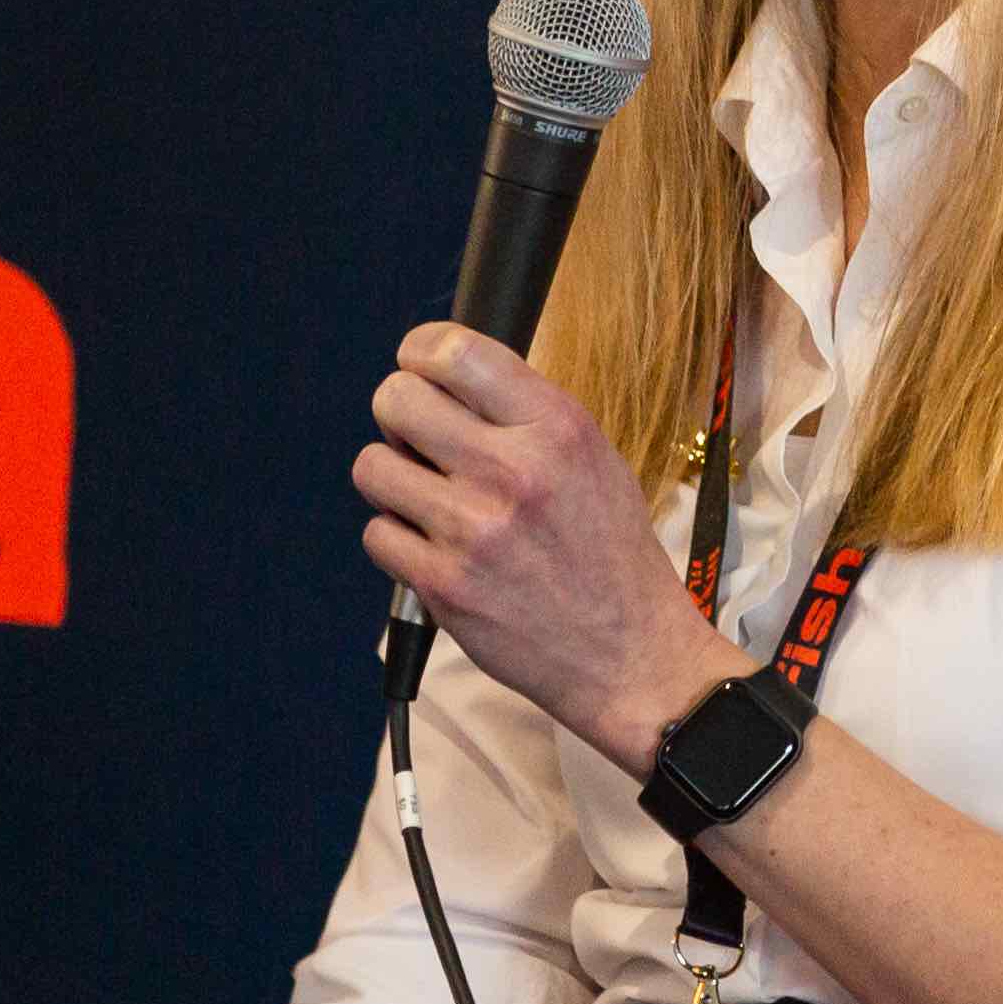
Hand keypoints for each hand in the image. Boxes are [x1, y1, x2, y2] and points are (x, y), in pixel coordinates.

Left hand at [355, 326, 731, 766]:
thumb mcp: (595, 460)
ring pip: (373, 467)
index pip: (454, 351)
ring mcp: (473, 529)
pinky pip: (378, 534)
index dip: (420, 352)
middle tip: (421, 439)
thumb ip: (526, 417)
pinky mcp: (442, 584)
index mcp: (559, 428)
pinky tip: (439, 549)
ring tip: (430, 499)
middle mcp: (514, 471)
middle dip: (398, 415)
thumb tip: (446, 380)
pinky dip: (399, 540)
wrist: (629, 652)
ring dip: (393, 480)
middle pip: (395, 399)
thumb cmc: (610, 553)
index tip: (421, 367)